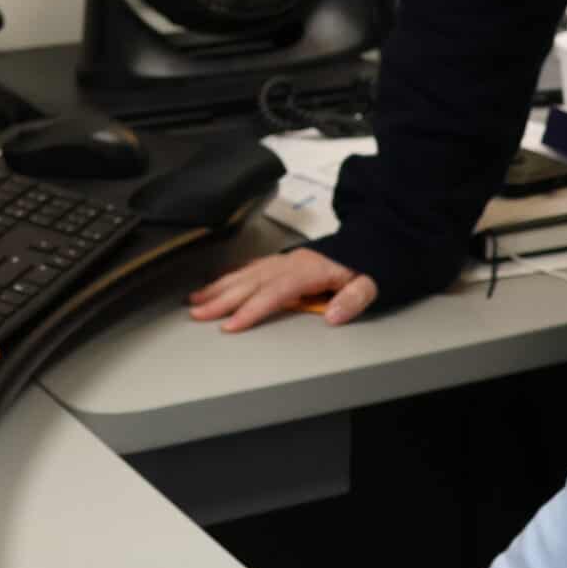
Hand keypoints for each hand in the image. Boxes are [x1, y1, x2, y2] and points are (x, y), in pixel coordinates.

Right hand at [188, 249, 377, 331]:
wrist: (369, 242)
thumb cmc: (366, 267)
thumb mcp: (370, 283)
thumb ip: (353, 299)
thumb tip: (333, 316)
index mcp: (309, 270)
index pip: (274, 292)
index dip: (251, 309)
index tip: (229, 325)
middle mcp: (291, 263)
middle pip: (251, 282)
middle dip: (222, 299)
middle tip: (198, 314)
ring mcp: (284, 260)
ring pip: (246, 274)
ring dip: (219, 288)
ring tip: (196, 301)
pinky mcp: (282, 261)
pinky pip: (250, 267)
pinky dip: (230, 277)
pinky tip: (216, 285)